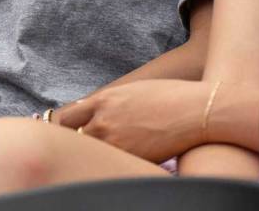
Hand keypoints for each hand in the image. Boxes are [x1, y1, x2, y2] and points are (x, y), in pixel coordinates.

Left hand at [52, 79, 208, 162]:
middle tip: (71, 149)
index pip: (65, 117)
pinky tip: (113, 166)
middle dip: (72, 143)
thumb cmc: (169, 97)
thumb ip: (108, 103)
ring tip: (93, 160)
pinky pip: (110, 164)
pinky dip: (109, 165)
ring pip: (90, 154)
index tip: (61, 134)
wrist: (197, 110)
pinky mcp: (132, 159)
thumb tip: (91, 113)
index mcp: (104, 100)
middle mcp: (104, 121)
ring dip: (91, 155)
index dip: (61, 127)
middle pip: (72, 138)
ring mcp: (117, 142)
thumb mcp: (131, 91)